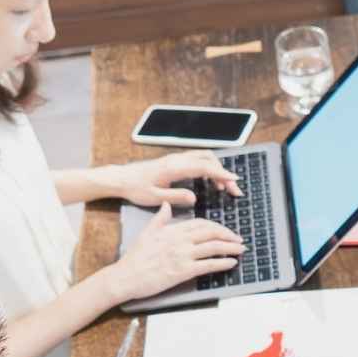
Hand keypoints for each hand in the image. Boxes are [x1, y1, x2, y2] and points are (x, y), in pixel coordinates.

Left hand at [93, 153, 241, 207]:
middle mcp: (178, 159)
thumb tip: (194, 198)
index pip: (204, 167)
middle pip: (209, 160)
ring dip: (218, 170)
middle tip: (234, 190)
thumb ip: (175, 196)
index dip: (221, 174)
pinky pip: (199, 160)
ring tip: (225, 187)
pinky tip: (212, 182)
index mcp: (174, 167)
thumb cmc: (136, 188)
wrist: (123, 178)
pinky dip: (210, 168)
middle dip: (224, 174)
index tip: (234, 181)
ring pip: (205, 158)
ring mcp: (177, 158)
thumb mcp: (154, 197)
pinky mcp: (176, 161)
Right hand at [107, 203, 243, 300]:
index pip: (201, 224)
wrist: (126, 276)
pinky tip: (231, 263)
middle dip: (228, 235)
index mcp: (172, 230)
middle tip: (239, 240)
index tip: (225, 231)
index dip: (217, 227)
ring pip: (213, 248)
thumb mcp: (146, 232)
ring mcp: (182, 255)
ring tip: (241, 250)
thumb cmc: (135, 257)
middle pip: (211, 233)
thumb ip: (160, 218)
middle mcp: (179, 240)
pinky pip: (208, 265)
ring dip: (231, 248)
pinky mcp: (183, 271)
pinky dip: (223, 263)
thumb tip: (166, 204)